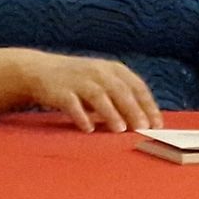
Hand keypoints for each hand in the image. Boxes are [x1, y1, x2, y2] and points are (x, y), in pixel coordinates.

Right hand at [19, 53, 161, 132]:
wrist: (41, 70)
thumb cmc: (79, 81)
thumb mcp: (104, 81)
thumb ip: (121, 96)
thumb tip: (143, 120)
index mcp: (114, 69)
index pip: (137, 86)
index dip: (148, 105)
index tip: (157, 123)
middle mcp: (99, 72)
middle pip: (121, 91)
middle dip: (134, 110)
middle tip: (144, 128)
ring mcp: (79, 80)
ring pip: (99, 96)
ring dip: (111, 113)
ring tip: (120, 129)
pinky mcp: (61, 91)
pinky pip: (72, 104)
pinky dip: (81, 116)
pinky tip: (88, 129)